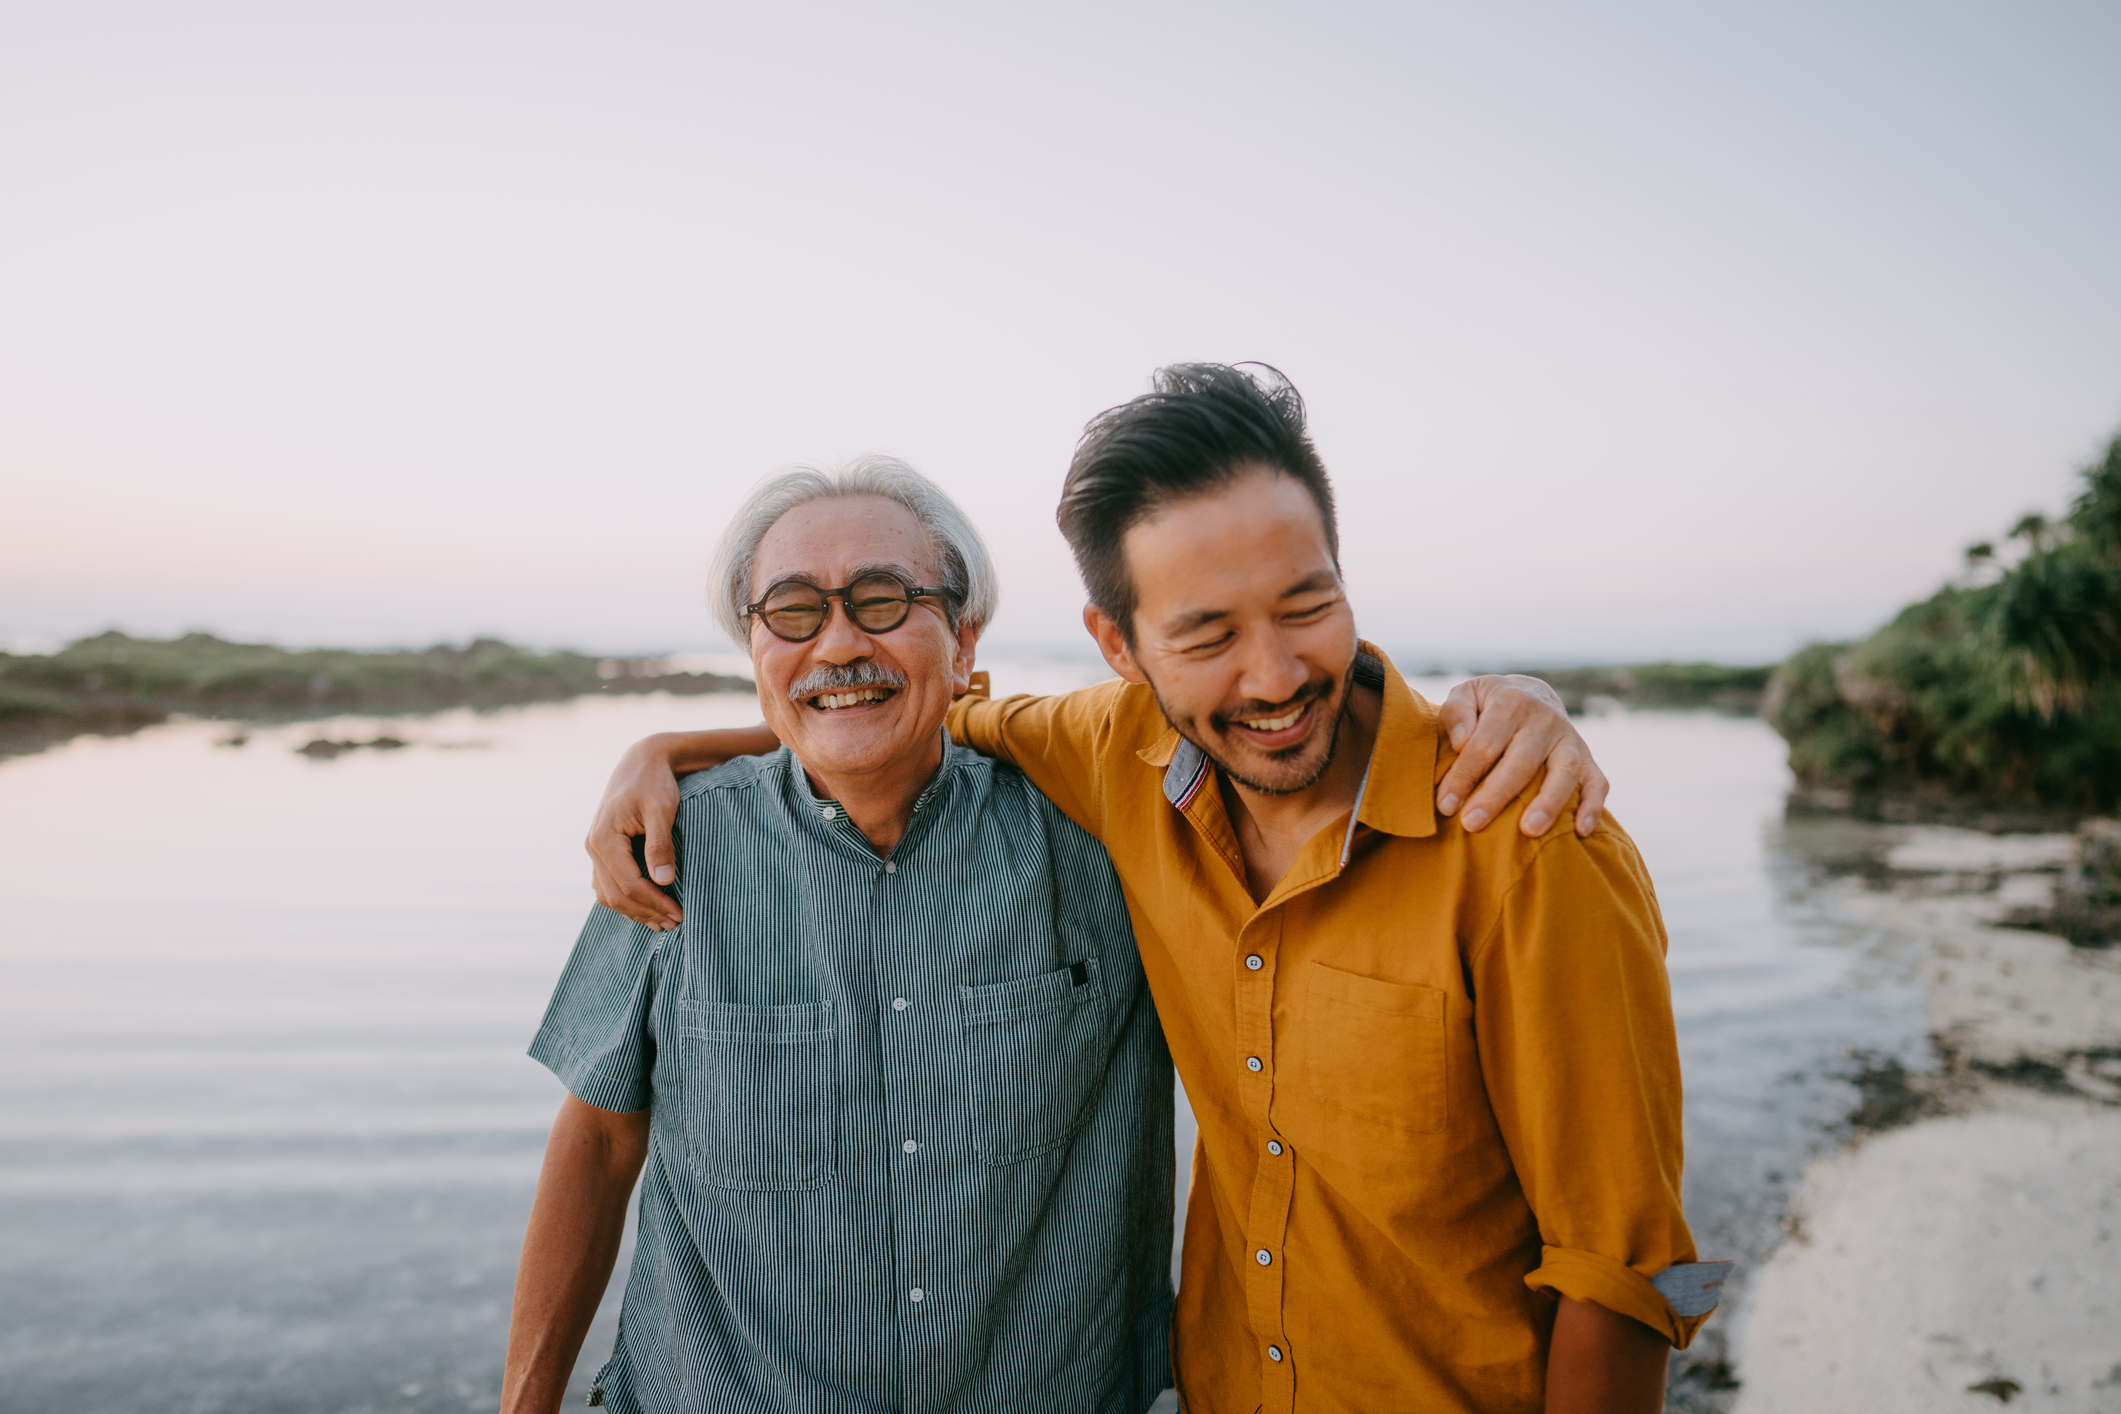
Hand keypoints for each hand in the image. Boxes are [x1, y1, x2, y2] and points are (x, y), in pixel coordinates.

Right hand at [586, 734, 685, 930]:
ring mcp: (595, 850)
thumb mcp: (662, 809)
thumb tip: (663, 881)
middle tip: (675, 924)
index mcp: (604, 838)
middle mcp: (593, 847)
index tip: (679, 913)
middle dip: (645, 912)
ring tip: (663, 922)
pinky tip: (646, 908)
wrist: (641, 762)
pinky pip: (608, 884)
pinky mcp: (602, 850)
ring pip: (608, 894)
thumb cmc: (654, 783)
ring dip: (634, 911)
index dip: (654, 903)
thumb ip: (660, 845)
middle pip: (616, 895)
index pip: (628, 884)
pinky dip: (626, 900)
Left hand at [1435, 675, 1609, 836]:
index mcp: (1511, 701)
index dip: (1463, 776)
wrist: (1532, 695)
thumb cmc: (1488, 705)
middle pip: (1521, 762)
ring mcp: (1570, 739)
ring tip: (1529, 831)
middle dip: (1495, 795)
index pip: (1484, 744)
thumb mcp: (1467, 695)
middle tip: (1472, 823)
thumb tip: (1462, 741)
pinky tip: (1581, 831)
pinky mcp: (1588, 759)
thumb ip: (1457, 712)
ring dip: (1548, 803)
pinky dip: (1592, 806)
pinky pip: (1598, 783)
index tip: (1446, 805)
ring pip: (1564, 772)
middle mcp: (1545, 719)